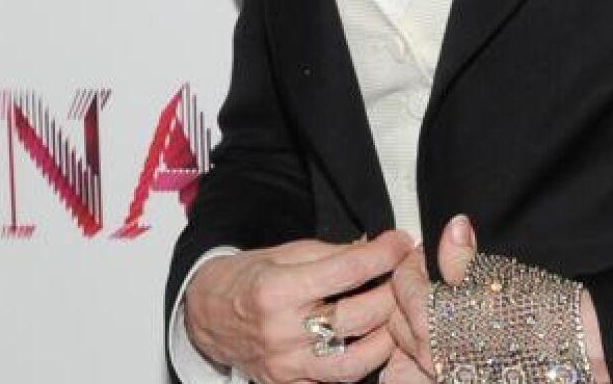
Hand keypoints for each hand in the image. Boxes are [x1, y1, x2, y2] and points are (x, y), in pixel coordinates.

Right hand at [182, 230, 413, 382]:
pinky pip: (337, 382)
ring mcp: (286, 365)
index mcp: (278, 290)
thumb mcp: (285, 253)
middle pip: (358, 317)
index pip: (348, 270)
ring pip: (356, 361)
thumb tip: (379, 249)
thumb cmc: (249, 278)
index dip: (384, 254)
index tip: (401, 243)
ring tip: (394, 315)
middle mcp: (282, 332)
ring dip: (386, 337)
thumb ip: (333, 254)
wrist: (208, 314)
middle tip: (405, 278)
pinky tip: (371, 342)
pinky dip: (362, 362)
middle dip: (393, 293)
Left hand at [381, 216, 610, 383]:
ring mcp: (444, 372)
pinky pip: (433, 362)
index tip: (428, 254)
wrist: (575, 358)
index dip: (413, 262)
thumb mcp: (498, 275)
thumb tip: (451, 227)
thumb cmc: (538, 315)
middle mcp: (430, 352)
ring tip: (447, 305)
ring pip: (413, 344)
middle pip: (397, 317)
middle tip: (435, 277)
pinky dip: (436, 343)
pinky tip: (461, 332)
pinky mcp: (459, 380)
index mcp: (432, 319)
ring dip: (421, 321)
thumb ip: (462, 256)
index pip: (402, 282)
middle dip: (410, 294)